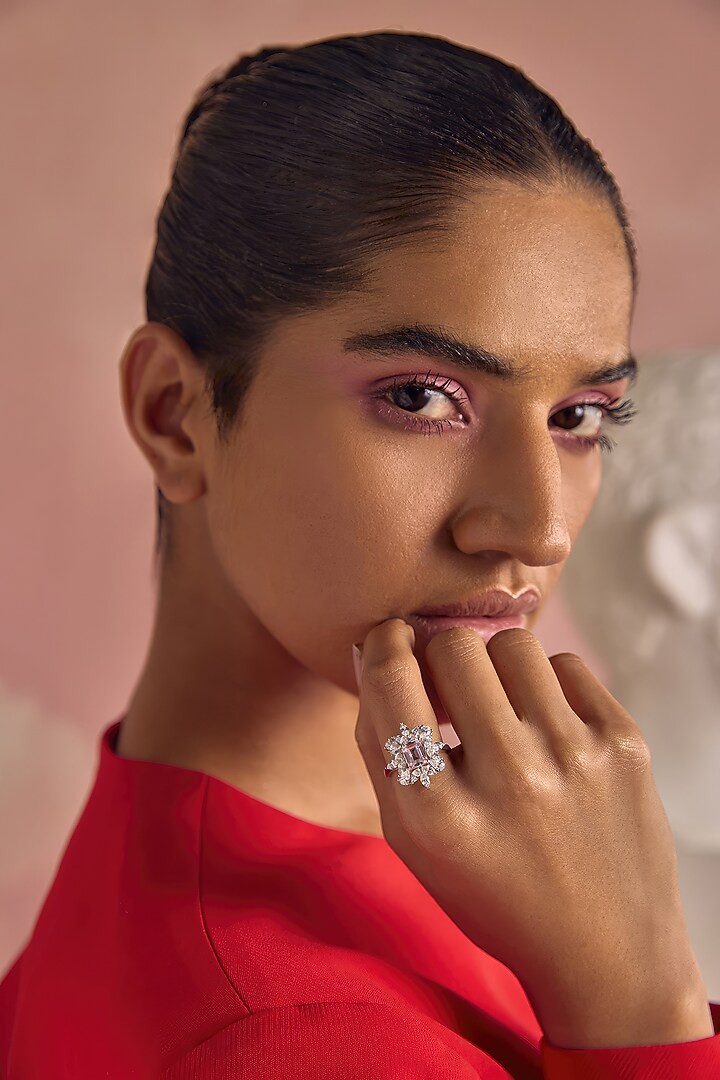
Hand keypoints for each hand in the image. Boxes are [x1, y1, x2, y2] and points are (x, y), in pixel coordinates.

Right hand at [353, 618, 712, 1047]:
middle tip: (449, 688)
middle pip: (454, 647)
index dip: (383, 644)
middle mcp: (509, 779)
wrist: (607, 954)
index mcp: (439, 814)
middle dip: (440, 656)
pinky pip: (567, 665)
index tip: (393, 643)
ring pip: (514, 644)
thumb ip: (379, 747)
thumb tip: (368, 651)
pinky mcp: (624, 745)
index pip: (392, 678)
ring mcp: (574, 757)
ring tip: (503, 711)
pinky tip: (547, 731)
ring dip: (496, 669)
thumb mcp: (411, 843)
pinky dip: (547, 688)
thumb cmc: (494, 894)